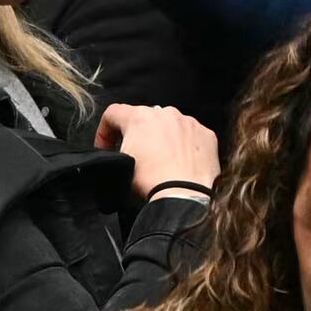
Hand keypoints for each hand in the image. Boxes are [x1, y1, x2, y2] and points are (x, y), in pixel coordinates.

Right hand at [95, 103, 220, 194]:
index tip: (106, 148)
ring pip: (170, 126)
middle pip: (144, 119)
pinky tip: (181, 164)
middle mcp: (165, 113)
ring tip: (162, 162)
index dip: (104, 132)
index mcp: (139, 117)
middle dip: (138, 135)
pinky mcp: (206, 135)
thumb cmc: (152, 182)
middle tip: (137, 157)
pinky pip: (190, 136)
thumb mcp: (120, 165)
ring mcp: (188, 123)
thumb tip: (122, 154)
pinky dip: (184, 146)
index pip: (113, 113)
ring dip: (163, 139)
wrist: (185, 196)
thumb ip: (118, 150)